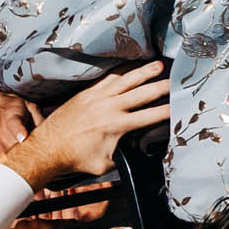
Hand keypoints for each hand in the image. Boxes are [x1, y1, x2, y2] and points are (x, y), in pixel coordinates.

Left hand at [2, 64, 168, 183]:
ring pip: (126, 80)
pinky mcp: (86, 94)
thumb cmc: (75, 159)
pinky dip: (122, 73)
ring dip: (144, 72)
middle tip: (177, 80)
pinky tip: (131, 69)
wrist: (47, 149)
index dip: (168, 110)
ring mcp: (97, 98)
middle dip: (162, 86)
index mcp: (116, 126)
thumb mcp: (105, 164)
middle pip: (143, 92)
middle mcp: (109, 107)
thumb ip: (123, 154)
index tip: (181, 105)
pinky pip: (108, 79)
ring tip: (158, 64)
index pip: (150, 115)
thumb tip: (135, 150)